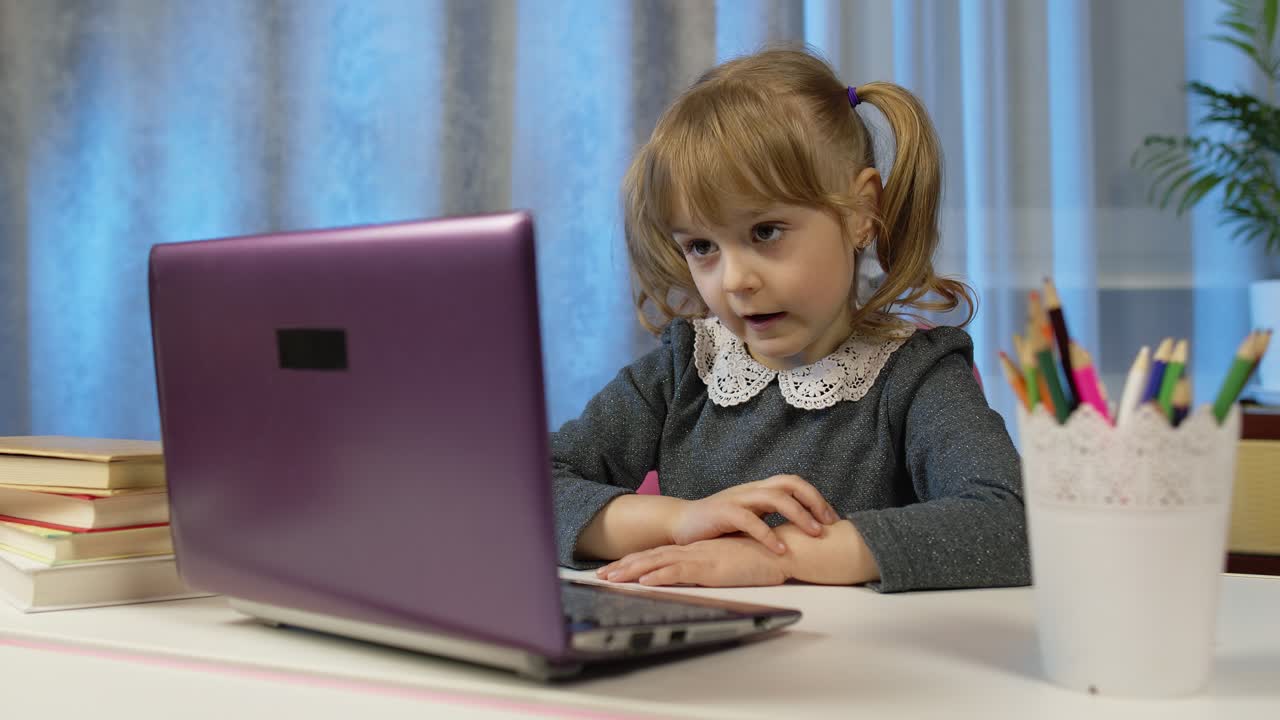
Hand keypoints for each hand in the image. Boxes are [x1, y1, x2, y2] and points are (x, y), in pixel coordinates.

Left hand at [596, 535, 789, 586]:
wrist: (784, 550)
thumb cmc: (762, 558)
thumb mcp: (730, 564)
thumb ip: (714, 567)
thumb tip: (703, 576)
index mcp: (698, 551)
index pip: (660, 555)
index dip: (636, 562)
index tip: (617, 568)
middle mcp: (695, 552)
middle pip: (652, 558)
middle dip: (624, 566)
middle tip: (600, 573)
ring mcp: (701, 558)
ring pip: (658, 563)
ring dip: (632, 571)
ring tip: (611, 578)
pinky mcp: (711, 567)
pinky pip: (679, 571)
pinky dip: (659, 575)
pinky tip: (643, 581)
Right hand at [667, 474, 839, 553]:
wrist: (680, 524)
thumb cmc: (717, 526)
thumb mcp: (750, 520)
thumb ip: (771, 521)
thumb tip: (802, 534)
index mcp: (759, 490)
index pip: (794, 484)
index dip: (816, 498)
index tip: (832, 520)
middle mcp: (751, 489)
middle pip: (790, 483)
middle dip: (814, 501)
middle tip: (828, 524)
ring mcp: (738, 498)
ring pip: (775, 497)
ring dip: (798, 514)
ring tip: (813, 534)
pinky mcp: (723, 512)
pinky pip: (750, 520)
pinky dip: (768, 534)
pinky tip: (780, 549)